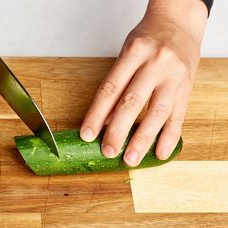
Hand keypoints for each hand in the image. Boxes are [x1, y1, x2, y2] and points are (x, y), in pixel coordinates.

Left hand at [80, 0, 207, 165]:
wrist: (180, 22)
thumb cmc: (147, 39)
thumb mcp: (126, 55)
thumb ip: (116, 87)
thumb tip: (102, 121)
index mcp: (134, 53)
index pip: (110, 89)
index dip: (96, 115)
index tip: (87, 135)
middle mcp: (156, 64)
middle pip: (132, 102)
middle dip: (118, 131)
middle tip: (108, 151)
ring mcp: (174, 76)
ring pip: (157, 112)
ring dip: (143, 139)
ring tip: (131, 158)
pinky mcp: (188, 87)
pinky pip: (179, 116)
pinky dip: (169, 137)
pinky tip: (160, 153)